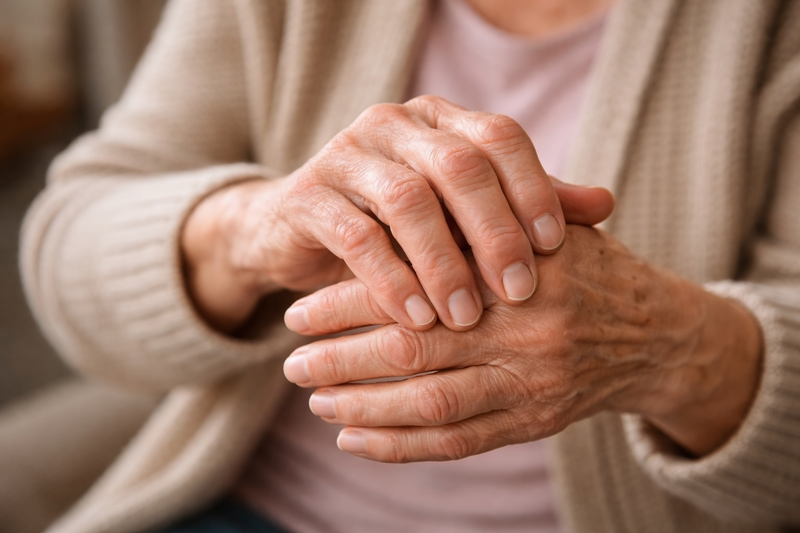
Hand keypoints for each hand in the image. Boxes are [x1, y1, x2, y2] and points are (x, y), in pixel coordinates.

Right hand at [181, 95, 613, 331]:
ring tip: (466, 317)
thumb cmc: (397, 227)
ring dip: (443, 263)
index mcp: (440, 122)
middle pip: (458, 164)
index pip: (499, 136)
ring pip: (406, 199)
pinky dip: (390, 279)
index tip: (556, 248)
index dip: (532, 188)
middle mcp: (395, 126)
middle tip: (520, 291)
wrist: (298, 232)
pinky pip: (355, 234)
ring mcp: (347, 155)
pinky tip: (415, 318)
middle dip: (494, 230)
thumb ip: (525, 205)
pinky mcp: (307, 194)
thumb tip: (605, 203)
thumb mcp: (462, 215)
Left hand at [283, 226, 762, 460]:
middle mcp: (524, 334)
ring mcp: (531, 386)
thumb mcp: (536, 227)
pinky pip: (456, 444)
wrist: (653, 333)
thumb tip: (382, 210)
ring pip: (429, 406)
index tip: (300, 310)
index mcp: (515, 272)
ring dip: (362, 408)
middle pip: (412, 351)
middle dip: (340, 360)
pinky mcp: (533, 424)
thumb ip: (473, 219)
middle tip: (291, 364)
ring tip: (317, 404)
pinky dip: (399, 447)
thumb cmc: (582, 269)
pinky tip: (356, 442)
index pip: (414, 286)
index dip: (348, 302)